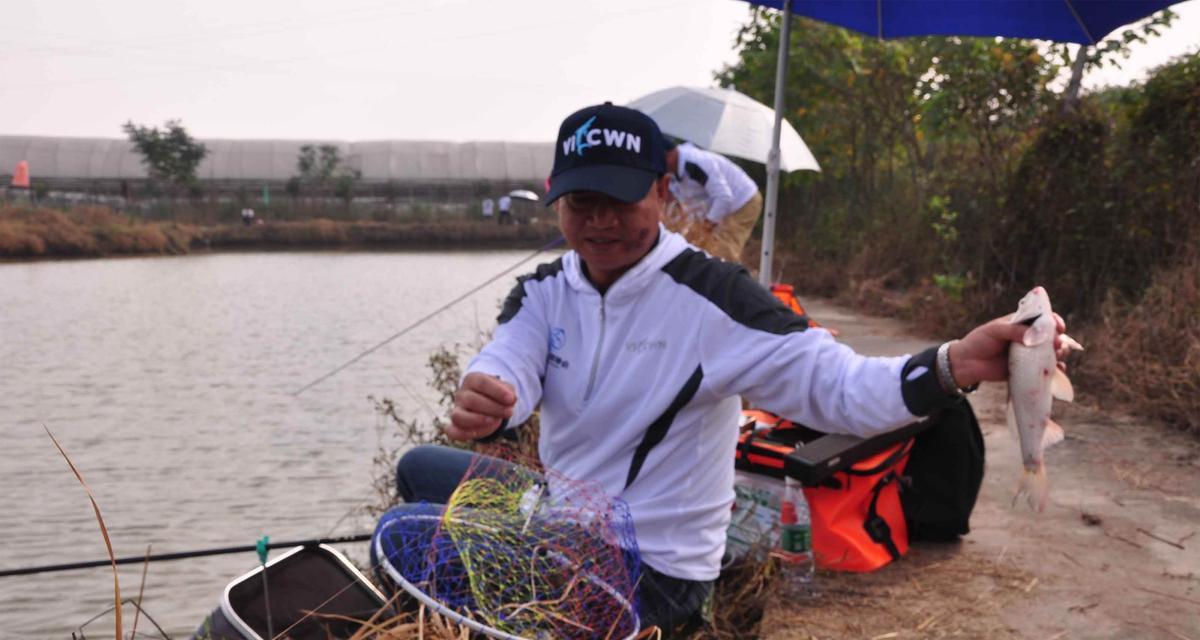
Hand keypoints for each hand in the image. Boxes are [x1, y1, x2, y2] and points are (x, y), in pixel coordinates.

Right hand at [445, 372, 515, 440]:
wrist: (487, 405)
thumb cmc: (496, 395)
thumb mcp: (505, 388)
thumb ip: (509, 391)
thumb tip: (512, 399)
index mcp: (472, 380)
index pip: (482, 383)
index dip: (497, 391)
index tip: (512, 400)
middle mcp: (461, 394)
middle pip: (472, 400)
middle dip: (493, 407)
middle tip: (509, 412)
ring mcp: (456, 411)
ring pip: (459, 416)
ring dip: (478, 420)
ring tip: (495, 421)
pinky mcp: (455, 426)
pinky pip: (452, 432)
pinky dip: (462, 434)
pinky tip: (476, 433)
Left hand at [947, 313, 1070, 387]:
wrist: (967, 363)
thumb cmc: (979, 341)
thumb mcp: (995, 331)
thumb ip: (1014, 330)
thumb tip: (1035, 335)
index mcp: (1022, 323)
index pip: (1043, 318)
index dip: (1054, 321)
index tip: (1058, 326)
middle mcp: (1028, 337)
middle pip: (1051, 336)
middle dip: (1059, 339)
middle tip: (1057, 344)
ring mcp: (1029, 354)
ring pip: (1051, 352)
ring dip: (1060, 353)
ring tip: (1058, 355)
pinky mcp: (1027, 369)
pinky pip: (1045, 369)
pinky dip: (1055, 369)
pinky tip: (1058, 369)